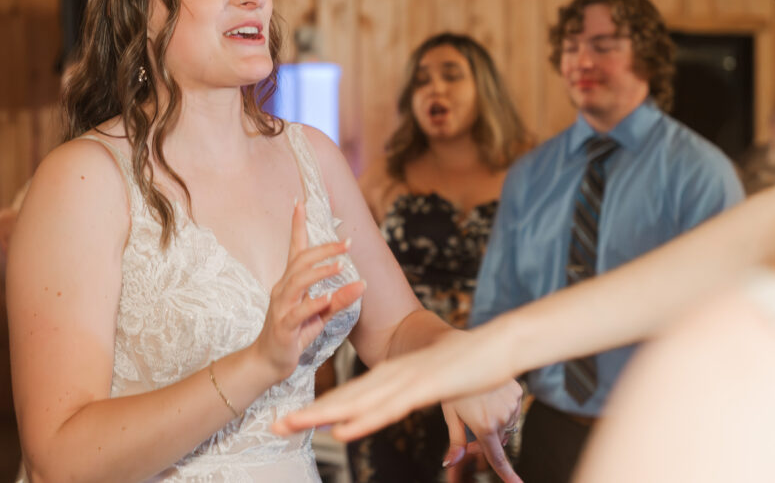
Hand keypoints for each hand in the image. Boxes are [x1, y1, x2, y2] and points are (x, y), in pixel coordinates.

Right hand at [253, 201, 365, 382]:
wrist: (268, 362)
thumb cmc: (294, 334)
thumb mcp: (320, 315)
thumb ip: (339, 299)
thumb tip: (361, 284)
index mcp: (290, 283)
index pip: (295, 248)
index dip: (297, 225)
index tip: (300, 203)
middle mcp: (283, 289)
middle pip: (301, 260)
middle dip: (323, 249)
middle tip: (346, 243)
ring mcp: (281, 307)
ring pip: (298, 282)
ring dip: (320, 272)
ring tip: (340, 265)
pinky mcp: (283, 326)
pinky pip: (298, 312)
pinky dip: (314, 304)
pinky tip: (328, 298)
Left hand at [273, 326, 513, 439]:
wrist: (500, 345)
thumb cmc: (470, 364)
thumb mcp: (435, 382)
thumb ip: (416, 391)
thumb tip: (405, 400)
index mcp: (394, 373)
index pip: (351, 394)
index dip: (321, 408)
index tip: (294, 420)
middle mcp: (393, 375)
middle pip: (345, 398)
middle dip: (310, 413)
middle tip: (275, 426)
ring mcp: (407, 381)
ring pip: (357, 403)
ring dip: (323, 416)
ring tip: (292, 426)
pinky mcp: (424, 387)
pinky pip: (389, 408)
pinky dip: (363, 420)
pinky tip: (342, 430)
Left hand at [440, 379, 522, 482]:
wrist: (464, 354)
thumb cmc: (453, 387)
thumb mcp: (450, 414)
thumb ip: (455, 441)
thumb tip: (449, 463)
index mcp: (484, 426)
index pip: (497, 458)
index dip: (507, 475)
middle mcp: (502, 417)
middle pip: (498, 441)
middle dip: (486, 442)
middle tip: (470, 431)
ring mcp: (512, 404)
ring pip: (506, 425)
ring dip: (496, 424)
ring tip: (479, 407)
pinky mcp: (518, 391)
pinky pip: (513, 409)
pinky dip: (503, 409)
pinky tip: (490, 397)